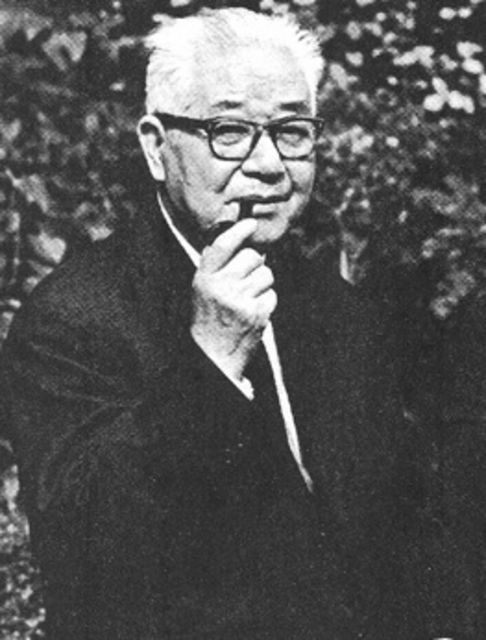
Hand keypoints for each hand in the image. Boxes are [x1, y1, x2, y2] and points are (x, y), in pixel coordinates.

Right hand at [191, 218, 276, 380]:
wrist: (213, 355)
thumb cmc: (209, 316)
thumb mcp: (202, 287)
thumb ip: (217, 263)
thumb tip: (240, 236)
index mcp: (204, 278)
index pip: (223, 245)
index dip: (239, 231)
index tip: (251, 224)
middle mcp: (221, 287)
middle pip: (252, 257)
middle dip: (255, 264)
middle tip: (245, 279)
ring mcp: (240, 301)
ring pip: (266, 274)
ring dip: (262, 283)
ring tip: (247, 297)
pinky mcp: (257, 314)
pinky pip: (272, 294)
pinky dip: (266, 301)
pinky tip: (252, 311)